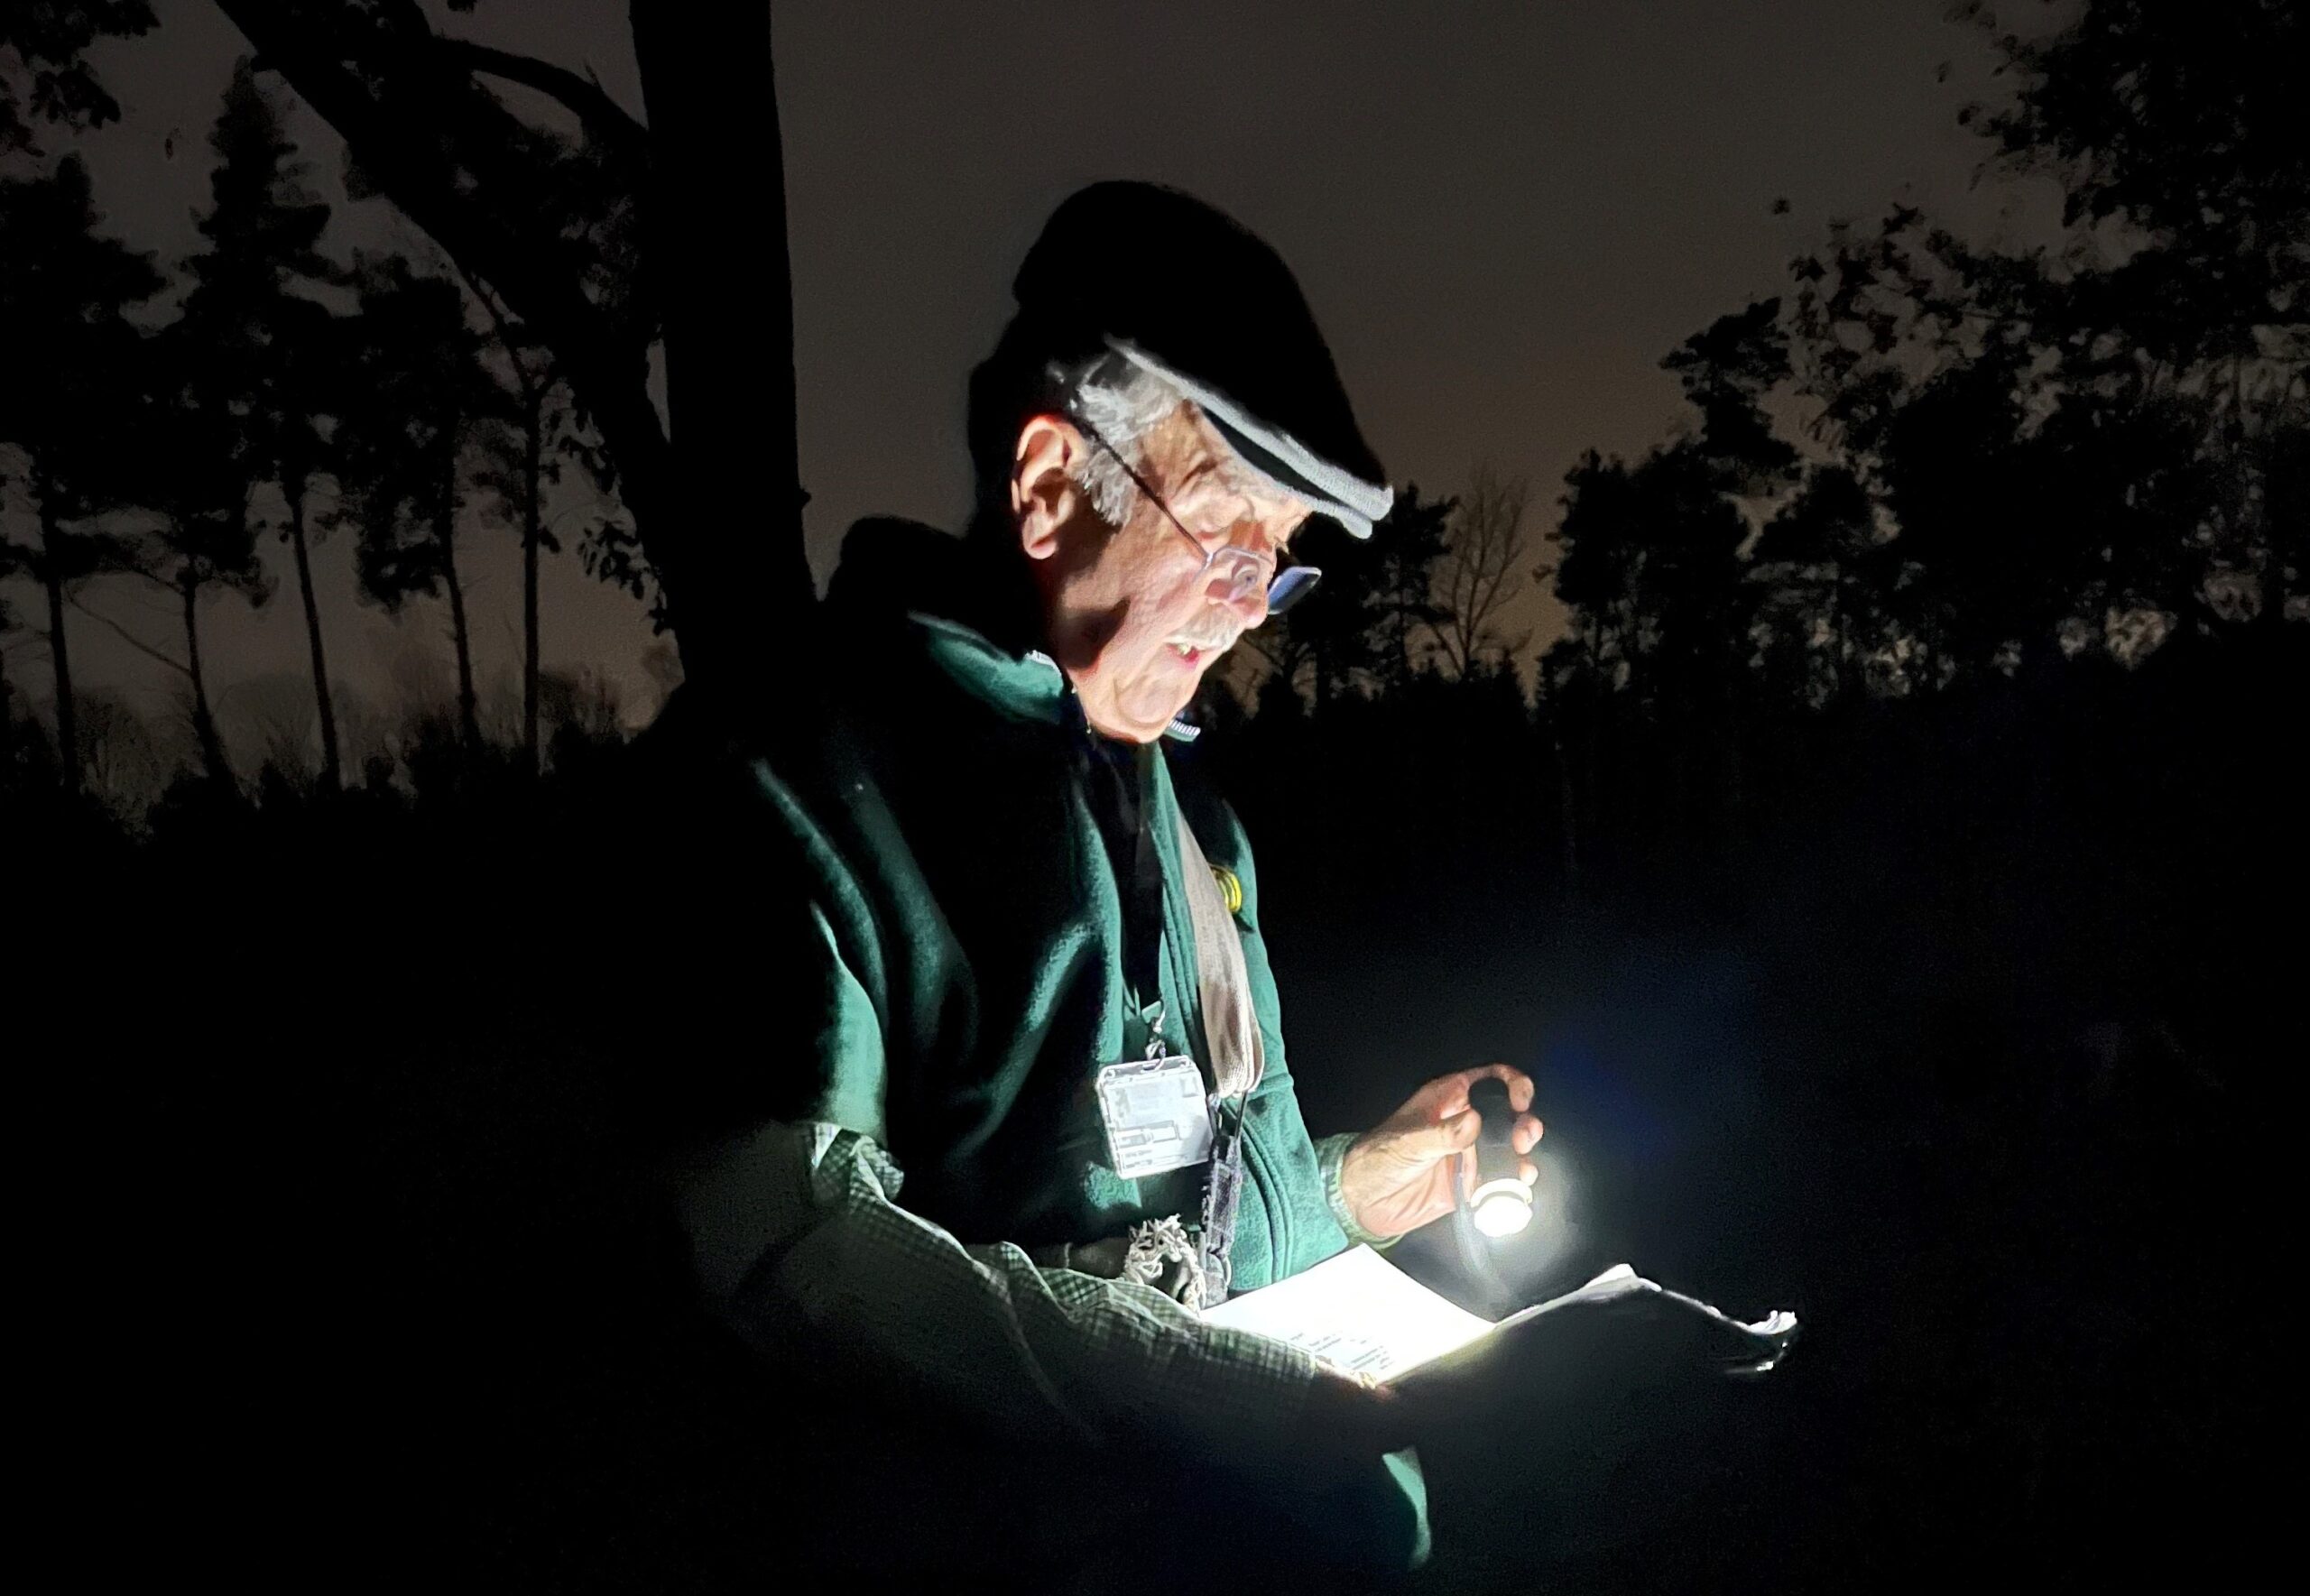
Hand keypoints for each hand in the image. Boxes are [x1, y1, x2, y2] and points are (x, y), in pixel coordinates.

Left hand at [1337, 1064, 1541, 1239]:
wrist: (1363, 1201)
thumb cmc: (1376, 1159)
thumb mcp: (1408, 1142)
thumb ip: (1442, 1133)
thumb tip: (1474, 1120)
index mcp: (1447, 1100)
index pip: (1488, 1079)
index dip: (1511, 1083)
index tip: (1521, 1100)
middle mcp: (1463, 1123)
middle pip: (1507, 1115)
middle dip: (1524, 1124)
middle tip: (1523, 1138)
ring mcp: (1469, 1153)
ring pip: (1509, 1148)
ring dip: (1522, 1157)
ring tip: (1523, 1170)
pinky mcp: (1469, 1182)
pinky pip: (1499, 1180)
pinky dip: (1512, 1184)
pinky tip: (1517, 1189)